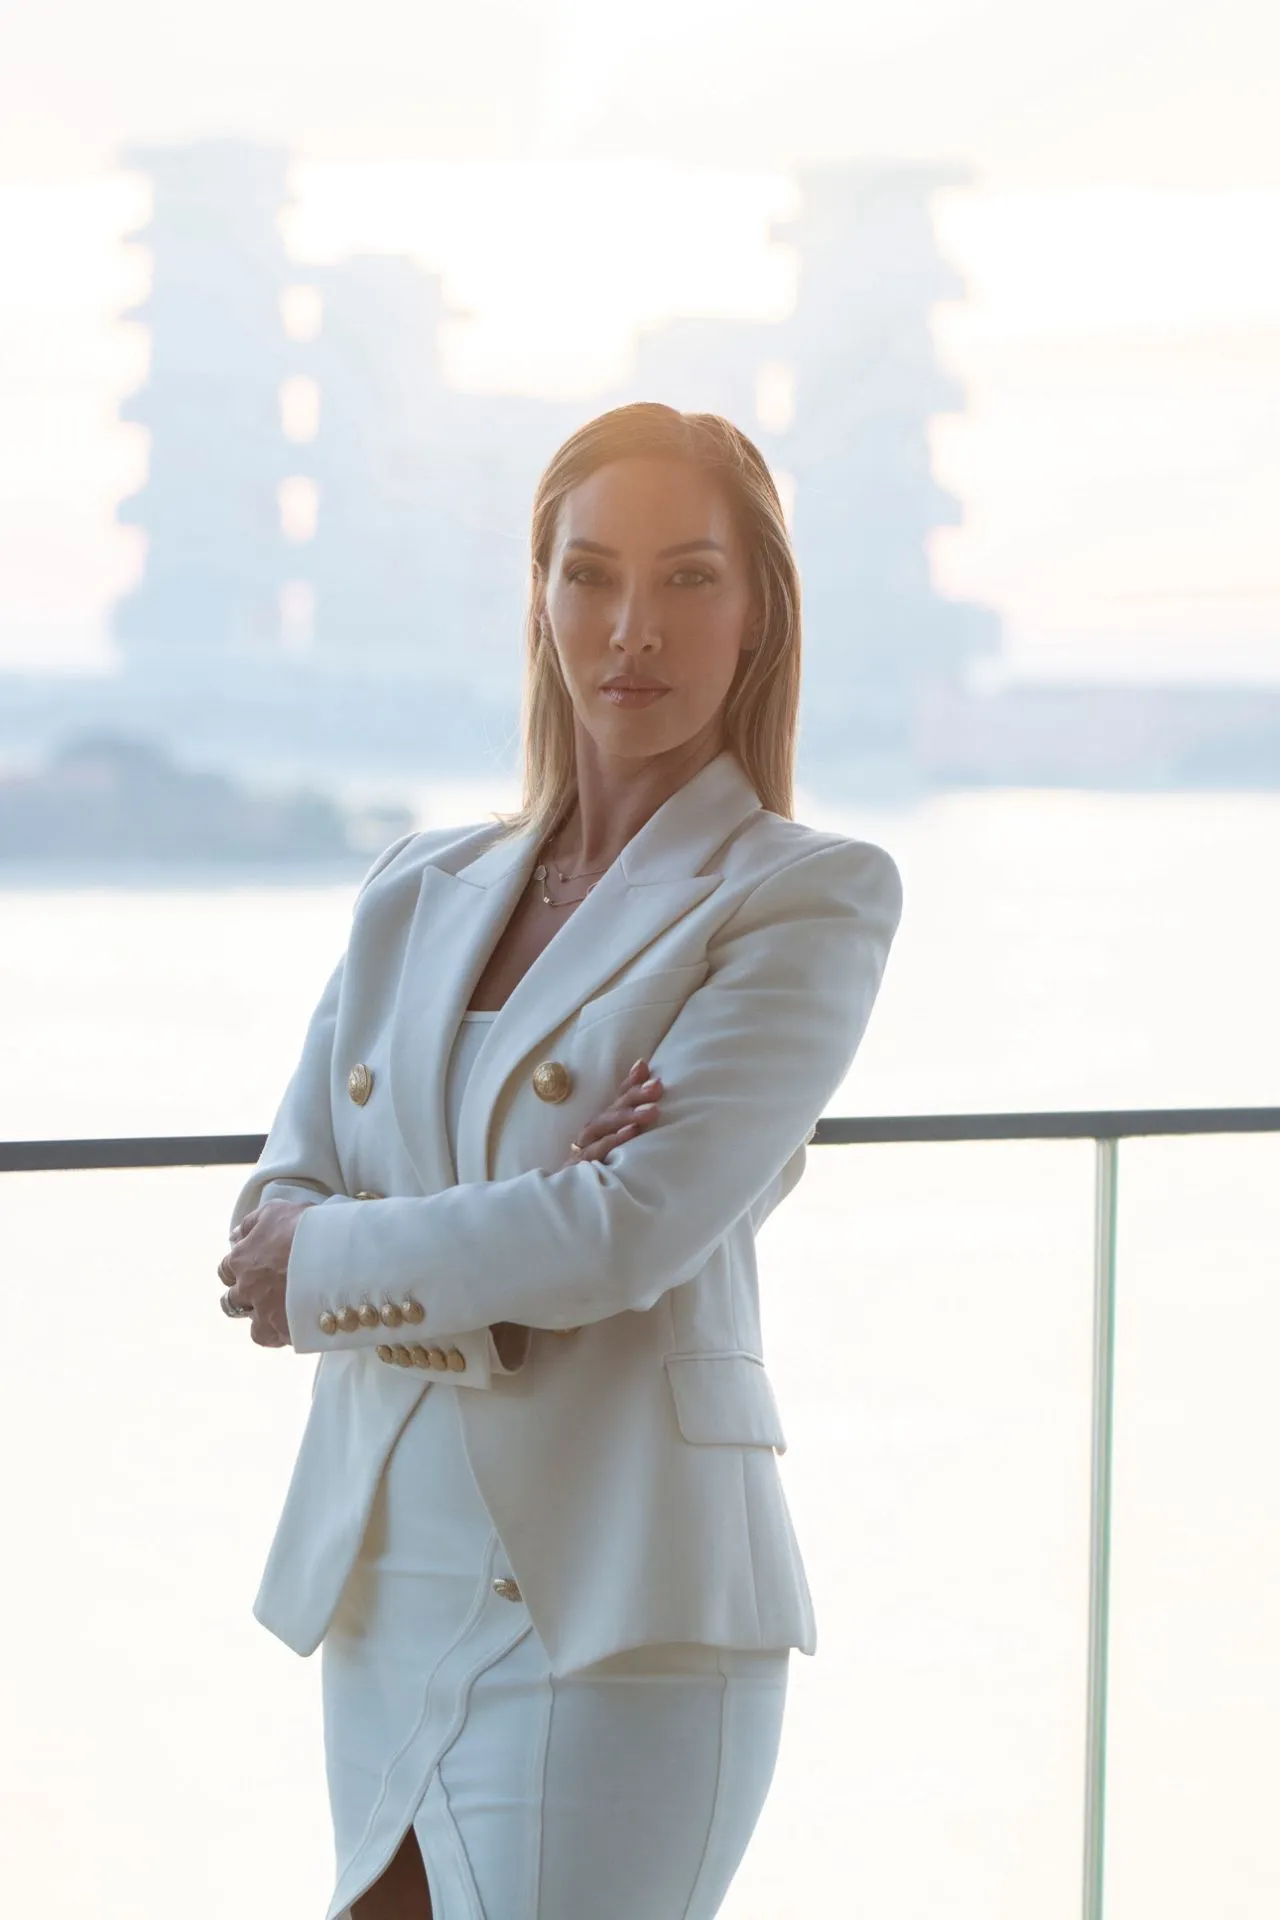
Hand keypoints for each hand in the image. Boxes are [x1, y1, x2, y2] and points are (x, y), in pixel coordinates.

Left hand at [219, 1199, 310, 1347]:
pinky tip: (289, 1326)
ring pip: (248, 1321)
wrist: (332, 1255)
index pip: (227, 1268)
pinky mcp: (278, 1330)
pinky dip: (274, 1333)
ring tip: (279, 1311)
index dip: (239, 1269)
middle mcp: (245, 1287)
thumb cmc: (304, 1228)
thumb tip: (233, 1236)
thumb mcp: (275, 1211)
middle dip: (245, 1296)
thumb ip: (251, 1224)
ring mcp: (261, 1311)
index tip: (253, 1268)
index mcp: (242, 1258)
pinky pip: (266, 1337)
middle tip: (267, 1291)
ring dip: (258, 1316)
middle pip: (232, 1299)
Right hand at [562, 1057, 664, 1169]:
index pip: (617, 1098)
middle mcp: (593, 1132)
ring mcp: (585, 1147)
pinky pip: (598, 1151)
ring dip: (628, 1116)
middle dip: (635, 1095)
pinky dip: (614, 1141)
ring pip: (605, 1126)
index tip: (644, 1066)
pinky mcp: (581, 1166)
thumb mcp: (618, 1146)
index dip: (630, 1081)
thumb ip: (634, 1124)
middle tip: (657, 1086)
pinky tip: (632, 1133)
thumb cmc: (600, 1170)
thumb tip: (651, 1094)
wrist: (572, 1199)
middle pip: (614, 1109)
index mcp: (603, 1126)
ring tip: (652, 1111)